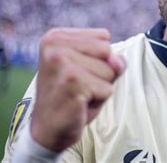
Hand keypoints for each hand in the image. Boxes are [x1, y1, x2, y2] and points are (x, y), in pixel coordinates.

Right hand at [31, 28, 125, 151]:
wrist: (48, 129)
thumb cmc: (72, 95)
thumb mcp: (94, 69)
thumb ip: (111, 59)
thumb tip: (118, 61)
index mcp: (56, 36)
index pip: (103, 37)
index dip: (99, 58)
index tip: (77, 72)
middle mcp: (55, 46)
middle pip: (108, 51)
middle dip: (102, 73)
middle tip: (79, 85)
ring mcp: (62, 63)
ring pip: (110, 71)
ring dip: (100, 87)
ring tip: (79, 94)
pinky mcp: (72, 83)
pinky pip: (107, 89)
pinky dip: (98, 100)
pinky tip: (79, 104)